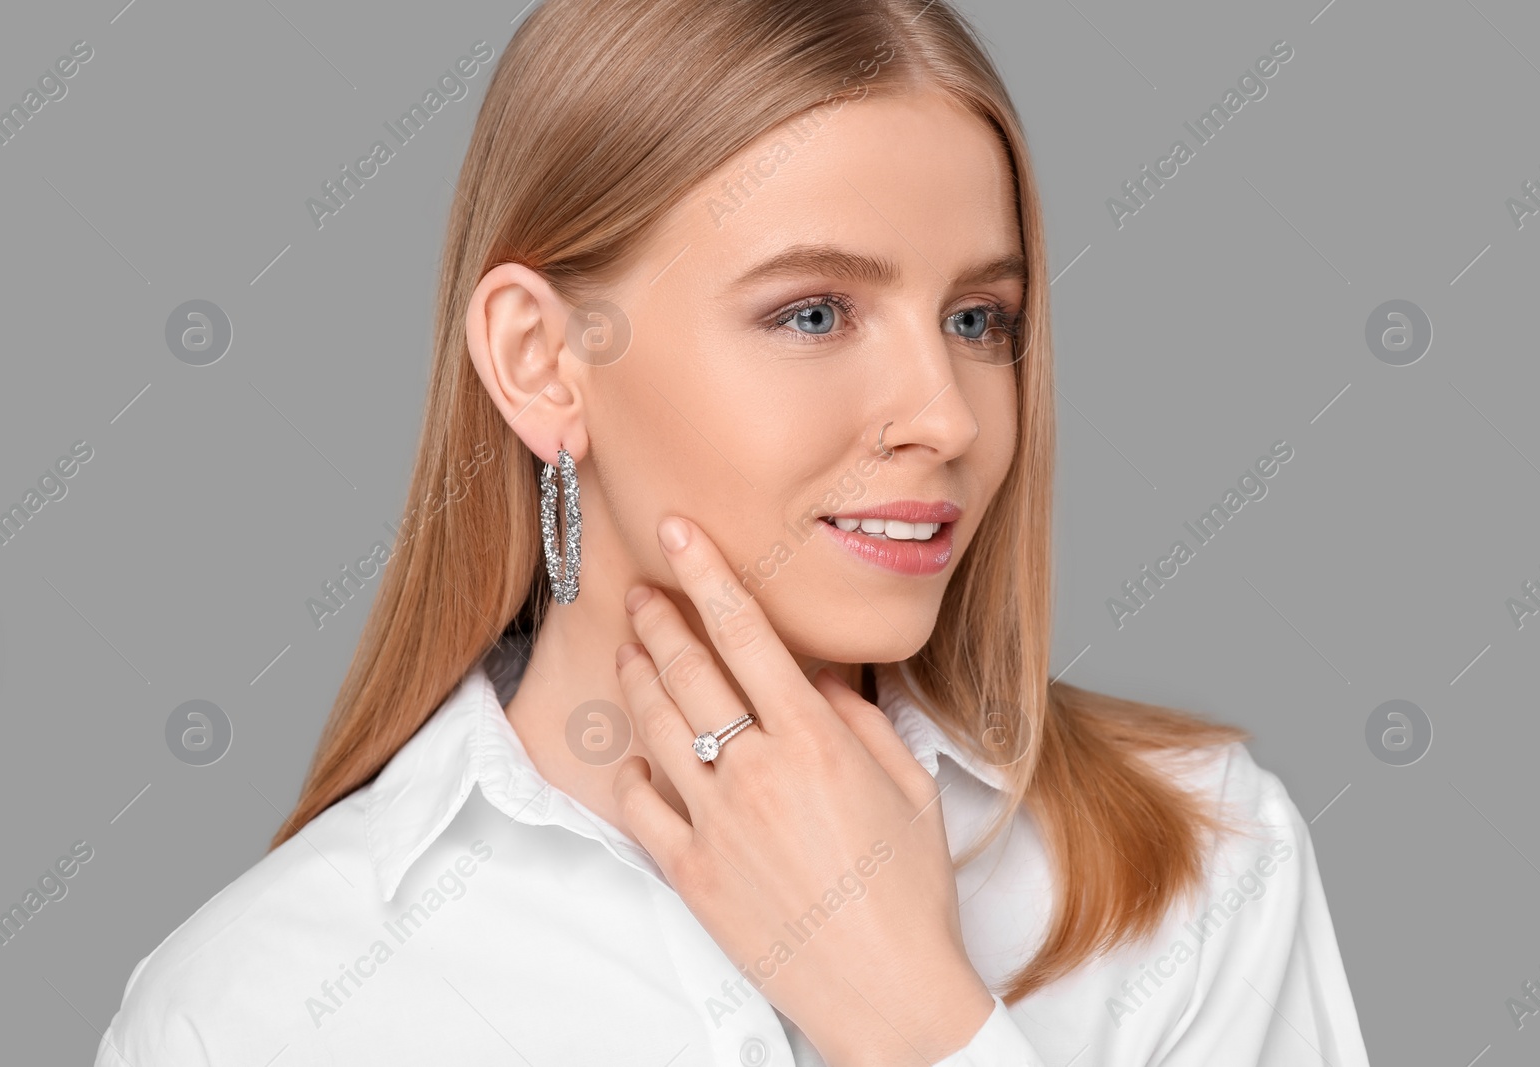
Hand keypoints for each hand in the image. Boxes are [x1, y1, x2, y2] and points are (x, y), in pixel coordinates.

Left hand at [611, 514, 995, 1066]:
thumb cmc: (909, 891)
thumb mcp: (908, 786)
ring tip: (634, 649)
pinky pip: (637, 803)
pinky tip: (637, 751)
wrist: (887, 993)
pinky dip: (630, 768)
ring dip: (637, 676)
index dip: (707, 574)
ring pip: (653, 725)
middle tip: (646, 590)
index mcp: (815, 743)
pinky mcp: (689, 871)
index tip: (680, 532)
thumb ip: (860, 718)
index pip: (746, 635)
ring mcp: (715, 822)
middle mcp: (756, 773)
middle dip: (659, 617)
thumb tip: (821, 673)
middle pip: (686, 670)